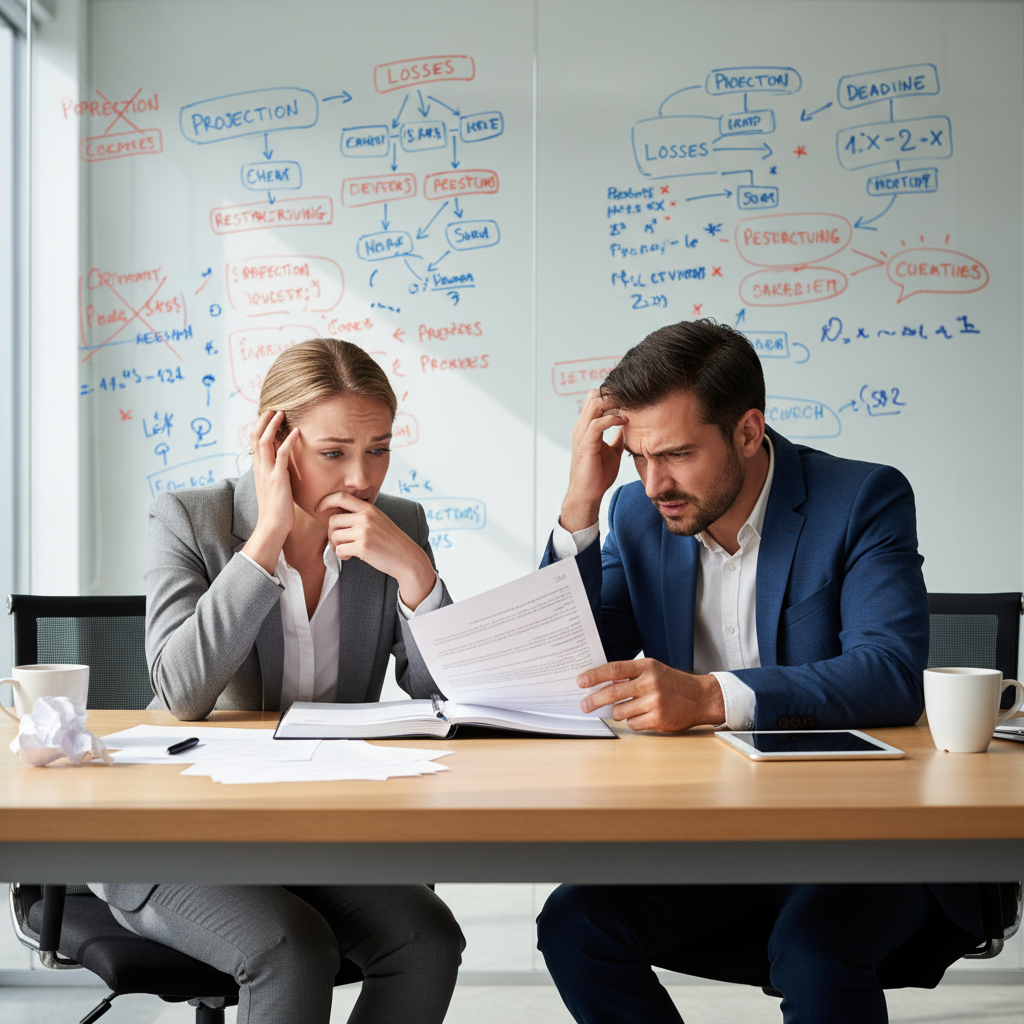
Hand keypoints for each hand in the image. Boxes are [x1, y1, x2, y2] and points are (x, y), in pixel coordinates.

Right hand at [242, 410, 299, 573]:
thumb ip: (275, 475)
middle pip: (255, 437)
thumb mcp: (274, 488)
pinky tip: (296, 431)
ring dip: (272, 425)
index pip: (254, 443)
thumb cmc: (277, 511)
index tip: (267, 416)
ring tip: (280, 413)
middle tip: (272, 408)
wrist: (273, 527)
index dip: (259, 427)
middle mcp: (260, 468)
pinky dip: (288, 441)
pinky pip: (281, 455)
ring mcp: (267, 473)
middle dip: (263, 421)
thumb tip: (282, 467)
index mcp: (258, 470)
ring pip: (264, 442)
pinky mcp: (278, 479)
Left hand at [318, 491, 436, 609]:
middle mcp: (366, 517)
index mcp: (369, 508)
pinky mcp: (362, 546)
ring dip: (337, 546)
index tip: (318, 508)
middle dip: (332, 533)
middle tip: (339, 542)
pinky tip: (352, 556)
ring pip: (334, 536)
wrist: (407, 557)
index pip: (341, 497)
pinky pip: (339, 550)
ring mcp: (364, 531)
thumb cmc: (390, 541)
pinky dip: (342, 555)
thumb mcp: (378, 520)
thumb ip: (361, 515)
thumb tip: (335, 515)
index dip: (326, 501)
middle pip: (332, 521)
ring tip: (348, 550)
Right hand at [560, 390, 625, 532]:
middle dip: (614, 394)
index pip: (596, 399)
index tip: (630, 398)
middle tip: (632, 398)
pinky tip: (624, 421)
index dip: (612, 395)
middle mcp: (582, 427)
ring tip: (629, 406)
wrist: (588, 493)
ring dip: (613, 402)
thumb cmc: (598, 475)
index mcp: (587, 428)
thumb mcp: (612, 451)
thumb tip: (626, 429)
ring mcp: (582, 434)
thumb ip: (617, 438)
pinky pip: (597, 423)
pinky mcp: (586, 444)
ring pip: (594, 404)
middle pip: (594, 396)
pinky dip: (612, 419)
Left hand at [577, 658, 724, 731]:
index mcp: (646, 667)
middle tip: (584, 705)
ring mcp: (655, 701)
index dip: (595, 675)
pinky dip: (632, 722)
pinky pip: (633, 724)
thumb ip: (631, 675)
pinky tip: (641, 716)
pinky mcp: (658, 719)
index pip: (614, 669)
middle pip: (613, 692)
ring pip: (620, 711)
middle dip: (594, 700)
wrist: (700, 697)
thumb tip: (601, 683)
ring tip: (622, 710)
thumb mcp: (653, 670)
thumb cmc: (672, 683)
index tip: (581, 681)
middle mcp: (650, 683)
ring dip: (616, 712)